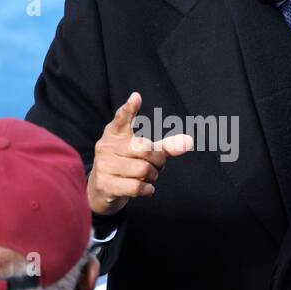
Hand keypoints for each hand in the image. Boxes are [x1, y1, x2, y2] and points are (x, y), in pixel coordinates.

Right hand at [87, 92, 192, 215]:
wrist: (101, 191)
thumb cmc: (126, 165)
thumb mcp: (144, 153)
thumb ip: (166, 146)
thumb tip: (189, 141)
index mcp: (115, 133)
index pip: (121, 118)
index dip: (129, 109)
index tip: (136, 97)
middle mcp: (107, 146)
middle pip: (145, 148)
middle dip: (159, 160)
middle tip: (157, 165)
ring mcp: (104, 165)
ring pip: (143, 169)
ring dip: (153, 176)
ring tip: (147, 177)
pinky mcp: (105, 185)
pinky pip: (136, 187)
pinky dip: (148, 189)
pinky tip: (145, 188)